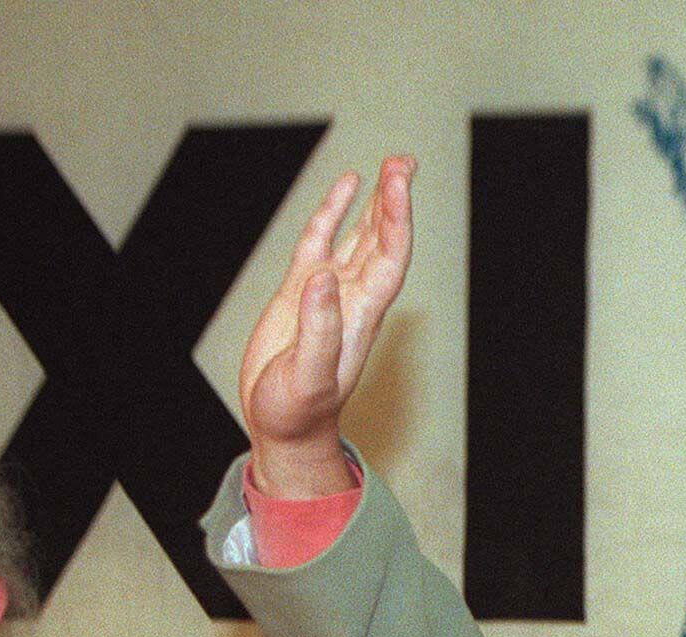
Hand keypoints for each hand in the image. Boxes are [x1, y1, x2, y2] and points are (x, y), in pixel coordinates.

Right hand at [239, 155, 415, 496]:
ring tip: (390, 165)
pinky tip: (345, 188)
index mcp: (361, 314)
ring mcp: (328, 291)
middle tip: (402, 161)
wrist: (283, 427)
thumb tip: (323, 278)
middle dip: (394, 200)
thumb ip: (318, 329)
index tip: (396, 182)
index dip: (396, 218)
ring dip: (375, 202)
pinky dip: (334, 213)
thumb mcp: (307, 376)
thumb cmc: (298, 412)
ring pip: (359, 235)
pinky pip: (322, 242)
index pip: (389, 256)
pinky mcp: (301, 291)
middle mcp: (352, 296)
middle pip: (383, 238)